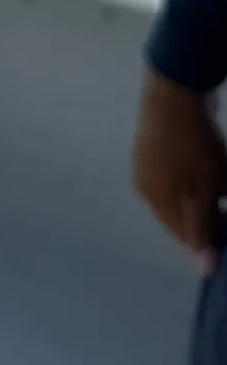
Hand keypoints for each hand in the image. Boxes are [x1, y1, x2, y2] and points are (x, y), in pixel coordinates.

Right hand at [133, 66, 226, 273]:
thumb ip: (202, 230)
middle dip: (209, 215)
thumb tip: (203, 269)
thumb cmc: (192, 150)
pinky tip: (212, 163)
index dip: (211, 240)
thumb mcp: (203, 193)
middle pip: (182, 213)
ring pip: (183, 190)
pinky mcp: (160, 143)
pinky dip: (198, 175)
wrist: (176, 95)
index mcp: (153, 199)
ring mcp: (150, 161)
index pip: (184, 235)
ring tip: (224, 183)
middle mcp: (146, 184)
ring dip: (205, 194)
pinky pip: (182, 171)